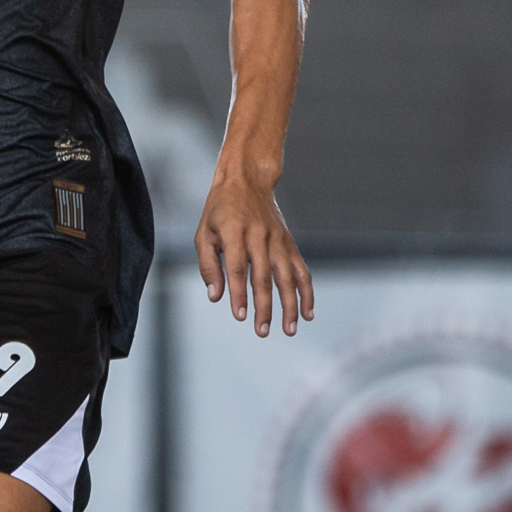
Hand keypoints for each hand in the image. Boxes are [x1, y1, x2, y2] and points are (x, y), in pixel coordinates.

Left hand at [197, 170, 313, 337]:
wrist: (247, 179)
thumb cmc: (219, 210)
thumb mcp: (203, 233)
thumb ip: (208, 265)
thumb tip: (215, 297)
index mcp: (234, 232)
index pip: (237, 269)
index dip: (238, 294)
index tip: (240, 316)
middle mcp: (259, 236)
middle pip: (264, 277)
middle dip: (264, 307)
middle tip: (261, 331)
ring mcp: (278, 239)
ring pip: (288, 276)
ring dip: (290, 305)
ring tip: (290, 329)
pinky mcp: (289, 242)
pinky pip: (301, 269)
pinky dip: (306, 291)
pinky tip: (308, 312)